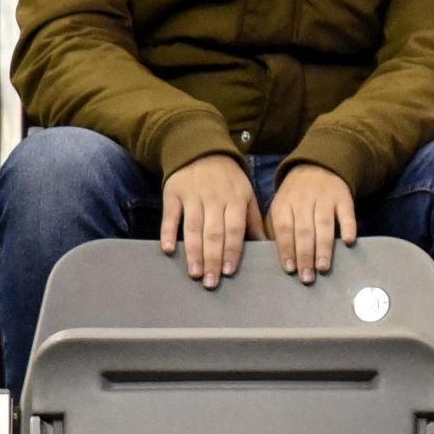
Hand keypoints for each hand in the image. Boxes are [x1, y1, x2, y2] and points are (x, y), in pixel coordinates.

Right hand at [160, 153, 264, 287]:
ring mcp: (192, 196)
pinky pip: (170, 216)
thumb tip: (265, 246)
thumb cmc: (228, 180)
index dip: (231, 250)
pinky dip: (168, 232)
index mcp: (235, 199)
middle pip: (213, 233)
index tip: (228, 271)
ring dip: (193, 252)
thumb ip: (253, 220)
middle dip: (212, 259)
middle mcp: (214, 199)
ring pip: (193, 228)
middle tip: (211, 282)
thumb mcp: (246, 194)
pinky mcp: (173, 194)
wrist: (201, 150)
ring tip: (195, 273)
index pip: (234, 229)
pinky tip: (169, 249)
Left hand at [268, 164, 357, 282]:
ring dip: (323, 247)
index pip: (284, 229)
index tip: (290, 269)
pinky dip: (348, 226)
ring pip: (323, 224)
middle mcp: (303, 201)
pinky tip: (348, 241)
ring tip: (323, 267)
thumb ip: (280, 229)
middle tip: (307, 277)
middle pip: (303, 231)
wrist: (318, 165)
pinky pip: (346, 212)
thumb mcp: (282, 206)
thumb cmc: (297, 195)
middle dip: (305, 255)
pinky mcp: (343, 197)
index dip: (286, 249)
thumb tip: (281, 260)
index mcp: (284, 205)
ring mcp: (324, 198)